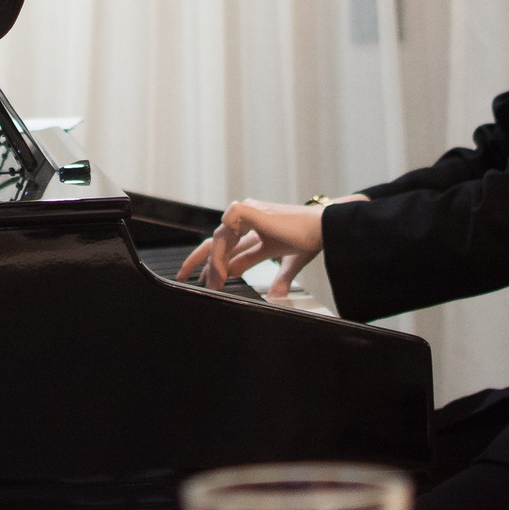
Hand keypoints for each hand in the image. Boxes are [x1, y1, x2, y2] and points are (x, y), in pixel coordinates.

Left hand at [177, 196, 359, 295]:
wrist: (325, 228)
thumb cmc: (310, 239)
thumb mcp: (286, 262)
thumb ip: (276, 278)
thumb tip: (272, 296)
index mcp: (256, 228)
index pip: (227, 245)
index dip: (216, 264)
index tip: (207, 282)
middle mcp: (248, 219)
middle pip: (215, 240)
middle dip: (198, 259)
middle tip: (183, 277)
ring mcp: (248, 214)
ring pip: (219, 239)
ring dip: (214, 263)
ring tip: (214, 284)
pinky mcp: (250, 213)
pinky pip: (225, 233)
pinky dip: (221, 253)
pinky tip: (222, 270)